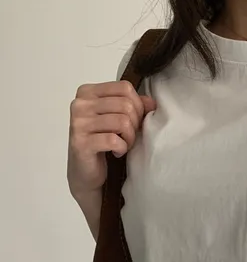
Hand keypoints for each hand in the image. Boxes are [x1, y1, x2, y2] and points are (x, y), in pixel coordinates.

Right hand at [68, 81, 156, 199]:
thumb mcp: (118, 120)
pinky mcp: (81, 143)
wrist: (85, 173)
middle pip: (125, 104)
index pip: (124, 87)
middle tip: (129, 137)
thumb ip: (133, 107)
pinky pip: (114, 140)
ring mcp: (78, 123)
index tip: (134, 121)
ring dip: (129, 138)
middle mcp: (80, 104)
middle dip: (135, 124)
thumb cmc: (102, 145)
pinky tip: (116, 152)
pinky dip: (121, 148)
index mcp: (87, 92)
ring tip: (123, 145)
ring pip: (122, 121)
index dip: (138, 105)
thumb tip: (152, 103)